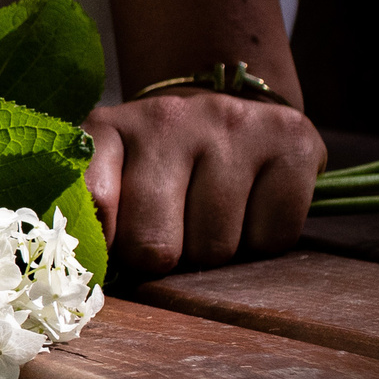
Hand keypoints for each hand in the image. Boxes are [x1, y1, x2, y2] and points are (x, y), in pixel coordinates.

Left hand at [85, 92, 325, 276]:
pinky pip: (273, 238)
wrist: (229, 109)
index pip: (92, 203)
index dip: (102, 247)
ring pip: (215, 248)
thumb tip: (87, 270)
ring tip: (209, 216)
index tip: (111, 252)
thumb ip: (86, 213)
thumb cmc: (158, 165)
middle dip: (160, 258)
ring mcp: (232, 124)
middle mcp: (168, 117)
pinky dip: (263, 241)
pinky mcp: (292, 141)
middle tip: (169, 233)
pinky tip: (251, 208)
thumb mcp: (106, 174)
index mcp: (110, 127)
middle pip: (154, 245)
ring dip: (212, 250)